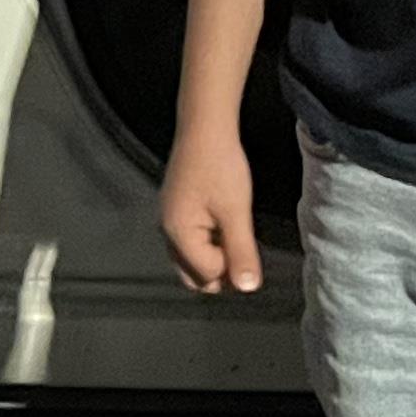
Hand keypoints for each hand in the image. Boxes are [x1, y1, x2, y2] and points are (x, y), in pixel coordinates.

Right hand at [160, 131, 261, 294]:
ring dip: (215, 257)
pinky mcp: (176, 212)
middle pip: (193, 276)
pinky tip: (225, 225)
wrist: (205, 128)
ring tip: (235, 234)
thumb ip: (241, 252)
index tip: (246, 244)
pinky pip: (191, 244)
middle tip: (243, 249)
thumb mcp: (236, 211)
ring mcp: (169, 222)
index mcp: (178, 233)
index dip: (231, 266)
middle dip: (220, 271)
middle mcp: (167, 232)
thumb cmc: (219, 165)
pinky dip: (209, 244)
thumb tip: (248, 288)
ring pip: (192, 261)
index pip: (207, 275)